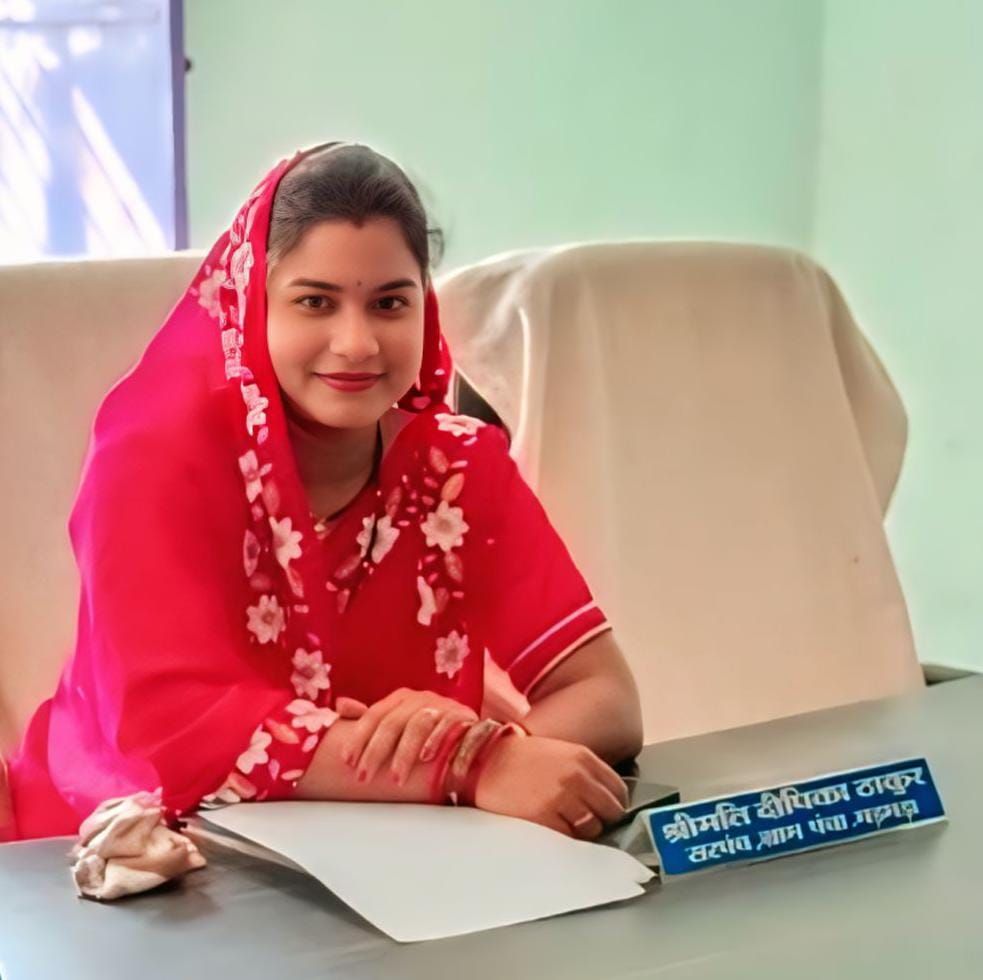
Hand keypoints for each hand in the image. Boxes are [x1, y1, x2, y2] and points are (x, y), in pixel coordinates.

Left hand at [338, 687, 478, 785]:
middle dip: (376, 751)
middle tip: (364, 777)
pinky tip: (429, 761)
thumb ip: (373, 718)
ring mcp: (444, 706)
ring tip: (396, 779)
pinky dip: (438, 743)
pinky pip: (450, 729)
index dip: (359, 737)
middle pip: (393, 723)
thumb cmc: (429, 732)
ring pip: (419, 726)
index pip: (375, 715)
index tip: (347, 761)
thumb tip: (341, 705)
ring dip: (405, 753)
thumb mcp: (400, 721)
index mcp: (402, 698)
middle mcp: (422, 698)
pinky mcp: (465, 718)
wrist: (473, 733)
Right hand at [473, 734, 628, 839]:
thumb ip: (585, 772)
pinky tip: (551, 826)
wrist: (485, 762)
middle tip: (585, 818)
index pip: (618, 789)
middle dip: (602, 818)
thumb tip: (607, 800)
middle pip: (610, 811)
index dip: (614, 803)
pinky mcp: (544, 817)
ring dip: (582, 830)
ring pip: (592, 828)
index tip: (606, 810)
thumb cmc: (522, 758)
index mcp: (582, 758)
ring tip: (564, 822)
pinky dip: (564, 837)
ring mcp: (561, 798)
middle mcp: (576, 776)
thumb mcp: (560, 752)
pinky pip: (569, 838)